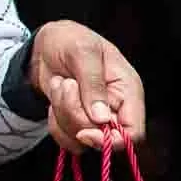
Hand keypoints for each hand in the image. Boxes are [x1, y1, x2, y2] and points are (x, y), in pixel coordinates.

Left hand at [30, 21, 146, 151]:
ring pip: (80, 140)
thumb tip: (101, 118)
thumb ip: (93, 84)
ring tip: (61, 84)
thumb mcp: (83, 52)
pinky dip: (55, 123)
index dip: (111, 139)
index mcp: (128, 91)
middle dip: (75, 115)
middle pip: (102, 138)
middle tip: (66, 85)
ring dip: (62, 114)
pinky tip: (57, 97)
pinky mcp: (78, 122)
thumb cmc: (71, 40)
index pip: (134, 132)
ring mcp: (96, 118)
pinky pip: (66, 139)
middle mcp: (116, 109)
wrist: (46, 44)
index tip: (84, 131)